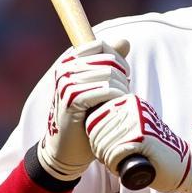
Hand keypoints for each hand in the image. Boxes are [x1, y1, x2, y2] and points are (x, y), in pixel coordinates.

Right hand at [38, 38, 130, 181]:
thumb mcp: (100, 88)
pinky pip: (105, 90)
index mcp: (70, 61)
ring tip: (116, 106)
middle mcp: (66, 68)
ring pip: (110, 75)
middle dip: (123, 79)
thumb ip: (111, 64)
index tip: (122, 80)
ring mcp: (66, 82)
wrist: (67, 151)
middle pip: (110, 60)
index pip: (102, 46)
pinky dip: (115, 100)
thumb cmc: (86, 119)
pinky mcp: (71, 98)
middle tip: (121, 98)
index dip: (119, 62)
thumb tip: (125, 41)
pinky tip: (111, 111)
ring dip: (121, 92)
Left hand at [86, 96, 191, 192]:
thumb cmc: (154, 152)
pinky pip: (115, 152)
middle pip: (98, 132)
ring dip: (105, 159)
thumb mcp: (134, 129)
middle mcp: (134, 107)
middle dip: (98, 150)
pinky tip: (119, 168)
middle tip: (108, 161)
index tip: (102, 150)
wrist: (181, 165)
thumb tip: (90, 123)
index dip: (93, 138)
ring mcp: (139, 121)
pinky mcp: (144, 138)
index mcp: (129, 102)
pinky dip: (113, 164)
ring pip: (104, 143)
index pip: (94, 118)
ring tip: (115, 165)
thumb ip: (118, 122)